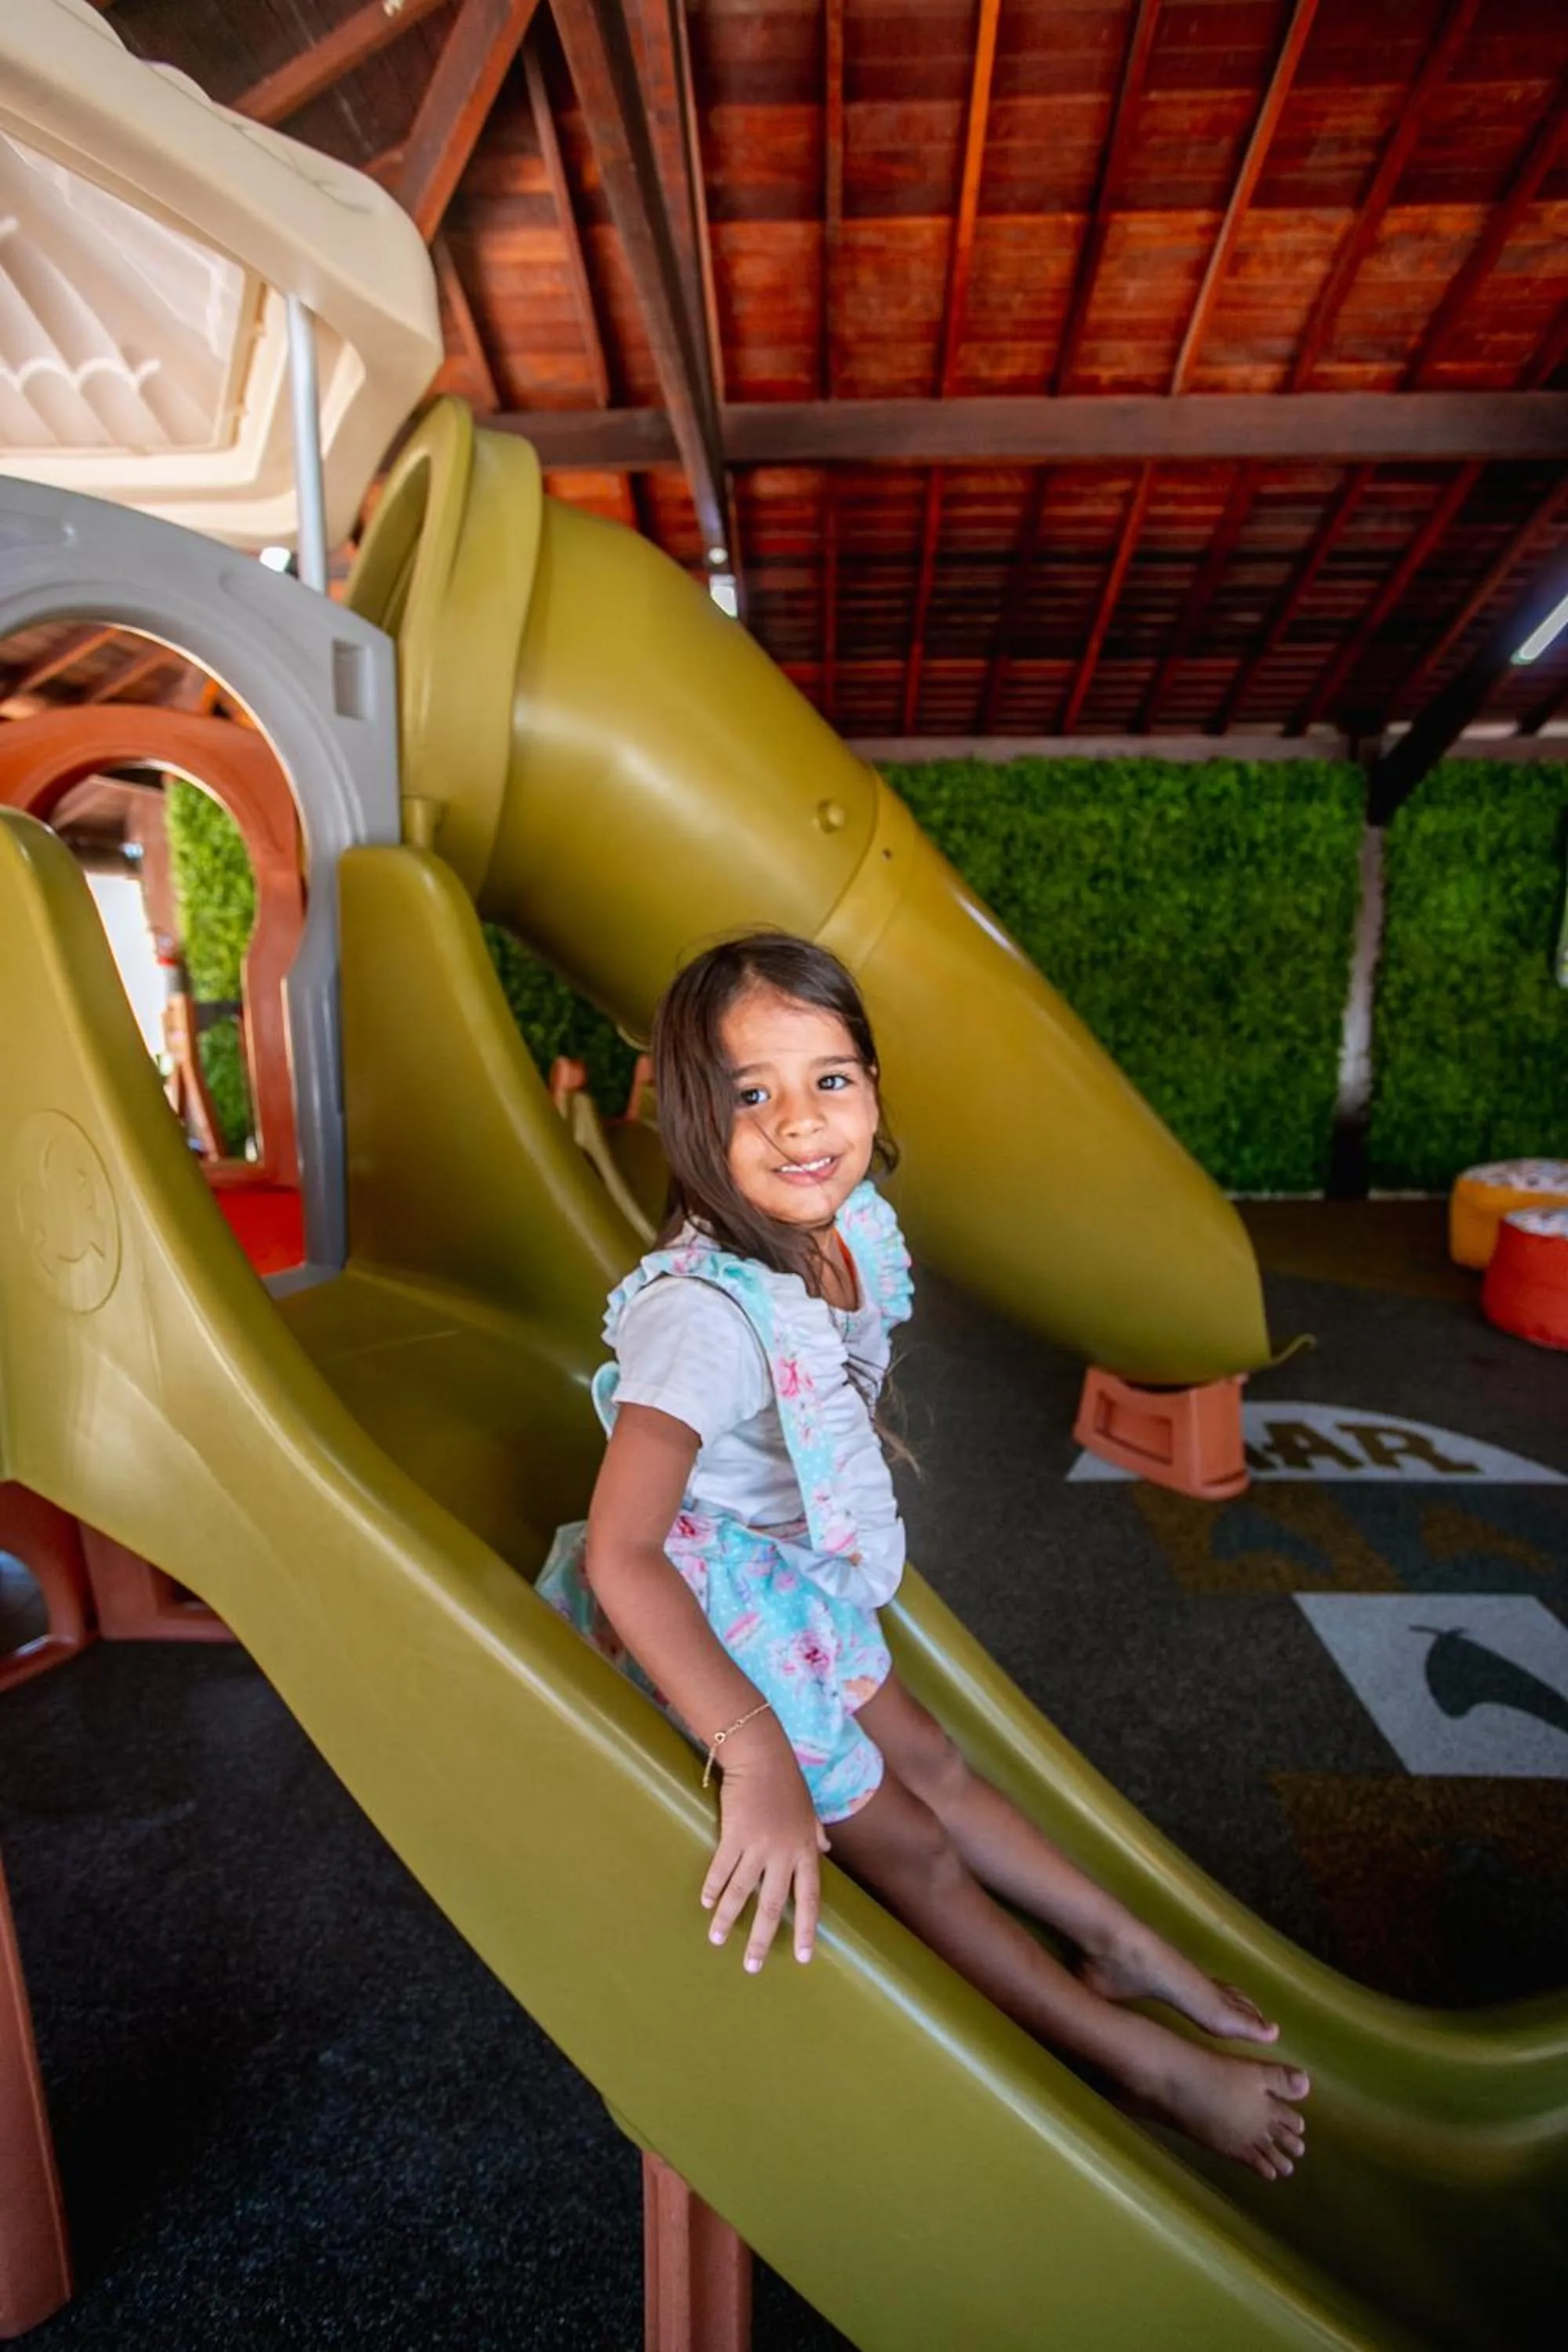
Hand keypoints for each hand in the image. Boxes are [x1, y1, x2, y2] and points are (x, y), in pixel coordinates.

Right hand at [701, 1745, 830, 1972]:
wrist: (762, 1756)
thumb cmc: (787, 1782)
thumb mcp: (808, 1810)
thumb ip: (815, 1835)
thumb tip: (825, 1852)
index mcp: (804, 1850)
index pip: (809, 1897)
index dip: (805, 1928)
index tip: (802, 1956)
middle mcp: (783, 1853)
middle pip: (773, 1904)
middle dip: (761, 1938)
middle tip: (751, 1966)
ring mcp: (758, 1845)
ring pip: (742, 1892)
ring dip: (727, 1918)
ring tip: (716, 1940)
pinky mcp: (734, 1835)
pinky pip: (722, 1868)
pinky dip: (713, 1887)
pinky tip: (706, 1903)